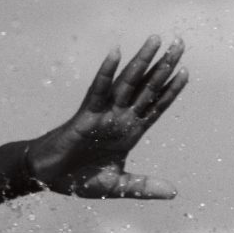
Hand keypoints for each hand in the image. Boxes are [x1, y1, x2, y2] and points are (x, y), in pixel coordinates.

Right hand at [29, 37, 186, 198]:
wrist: (47, 178)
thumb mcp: (117, 186)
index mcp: (130, 132)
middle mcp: (120, 118)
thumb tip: (174, 193)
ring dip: (142, 61)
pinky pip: (99, 90)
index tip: (186, 70)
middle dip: (164, 65)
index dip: (171, 90)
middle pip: (147, 87)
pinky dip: (107, 72)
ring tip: (156, 40)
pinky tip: (116, 53)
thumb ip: (143, 186)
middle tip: (180, 42)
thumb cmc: (77, 179)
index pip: (156, 106)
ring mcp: (104, 114)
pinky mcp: (85, 115)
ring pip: (128, 83)